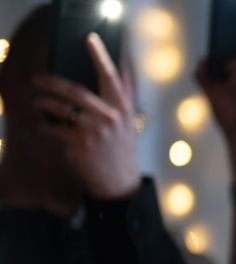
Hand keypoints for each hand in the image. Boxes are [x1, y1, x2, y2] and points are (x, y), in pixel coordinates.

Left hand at [32, 33, 139, 199]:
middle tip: (37, 79)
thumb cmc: (122, 150)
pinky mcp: (80, 144)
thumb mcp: (129, 122)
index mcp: (122, 108)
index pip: (111, 76)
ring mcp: (95, 130)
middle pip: (75, 91)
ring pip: (61, 108)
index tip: (90, 38)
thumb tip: (123, 69)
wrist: (121, 183)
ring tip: (37, 102)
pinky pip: (54, 129)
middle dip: (51, 82)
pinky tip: (44, 127)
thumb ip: (123, 98)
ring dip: (43, 104)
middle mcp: (110, 117)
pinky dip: (46, 127)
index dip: (101, 55)